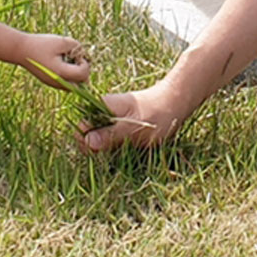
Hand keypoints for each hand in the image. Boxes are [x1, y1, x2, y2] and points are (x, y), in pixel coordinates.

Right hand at [15, 33, 92, 88]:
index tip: (77, 54)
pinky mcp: (50, 82)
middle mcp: (58, 82)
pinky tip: (62, 62)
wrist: (20, 50)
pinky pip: (66, 82)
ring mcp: (54, 84)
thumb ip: (77, 46)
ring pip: (74, 84)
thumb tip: (83, 55)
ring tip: (68, 59)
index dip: (85, 63)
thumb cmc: (41, 44)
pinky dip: (69, 74)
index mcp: (61, 73)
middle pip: (81, 83)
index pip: (83, 74)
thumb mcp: (62, 41)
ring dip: (76, 73)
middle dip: (83, 70)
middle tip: (75, 57)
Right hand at [79, 83, 193, 152]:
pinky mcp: (119, 127)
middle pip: (87, 135)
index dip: (86, 142)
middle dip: (95, 148)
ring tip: (123, 150)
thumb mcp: (134, 127)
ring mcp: (110, 119)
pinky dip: (115, 147)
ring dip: (106, 149)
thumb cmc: (157, 113)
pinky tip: (127, 149)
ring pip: (98, 139)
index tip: (99, 152)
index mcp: (101, 106)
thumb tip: (88, 141)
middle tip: (113, 153)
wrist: (176, 103)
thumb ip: (110, 134)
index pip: (81, 127)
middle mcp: (102, 112)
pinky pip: (109, 140)